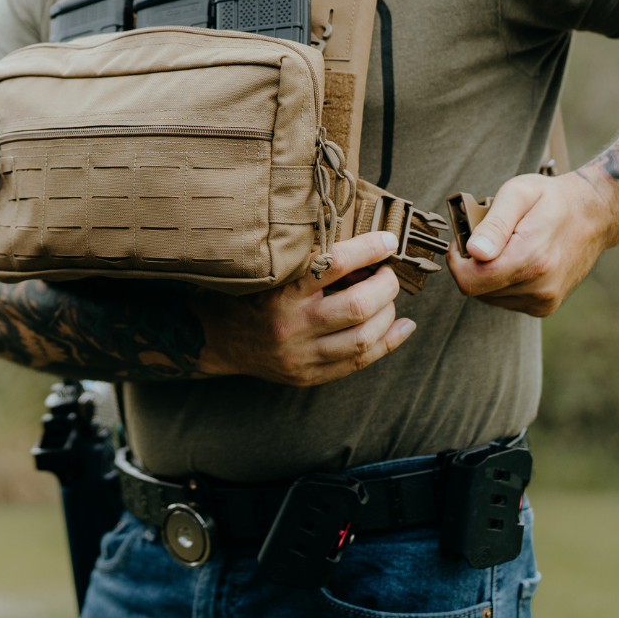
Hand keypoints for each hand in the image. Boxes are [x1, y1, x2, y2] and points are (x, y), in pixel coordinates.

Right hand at [188, 231, 416, 386]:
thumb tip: (361, 249)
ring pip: (364, 337)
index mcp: (280, 292)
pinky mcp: (308, 376)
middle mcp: (291, 326)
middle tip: (388, 273)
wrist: (215, 338)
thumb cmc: (246, 293)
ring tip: (388, 298)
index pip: (333, 265)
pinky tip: (403, 327)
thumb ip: (308, 260)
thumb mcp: (268, 269)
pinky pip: (359, 362)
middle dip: (385, 286)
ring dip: (388, 313)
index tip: (388, 241)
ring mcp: (301, 356)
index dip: (368, 250)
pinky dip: (388, 343)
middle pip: (358, 306)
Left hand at [447, 170, 618, 316]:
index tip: (464, 239)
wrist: (594, 215)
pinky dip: (502, 282)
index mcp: (531, 258)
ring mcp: (544, 300)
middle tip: (488, 236)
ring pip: (488, 296)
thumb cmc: (552, 199)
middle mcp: (540, 287)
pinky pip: (504, 299)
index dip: (457, 260)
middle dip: (474, 263)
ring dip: (488, 272)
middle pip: (477, 288)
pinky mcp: (544, 307)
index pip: (471, 280)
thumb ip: (494, 223)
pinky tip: (517, 260)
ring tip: (507, 245)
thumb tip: (474, 251)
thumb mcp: (518, 193)